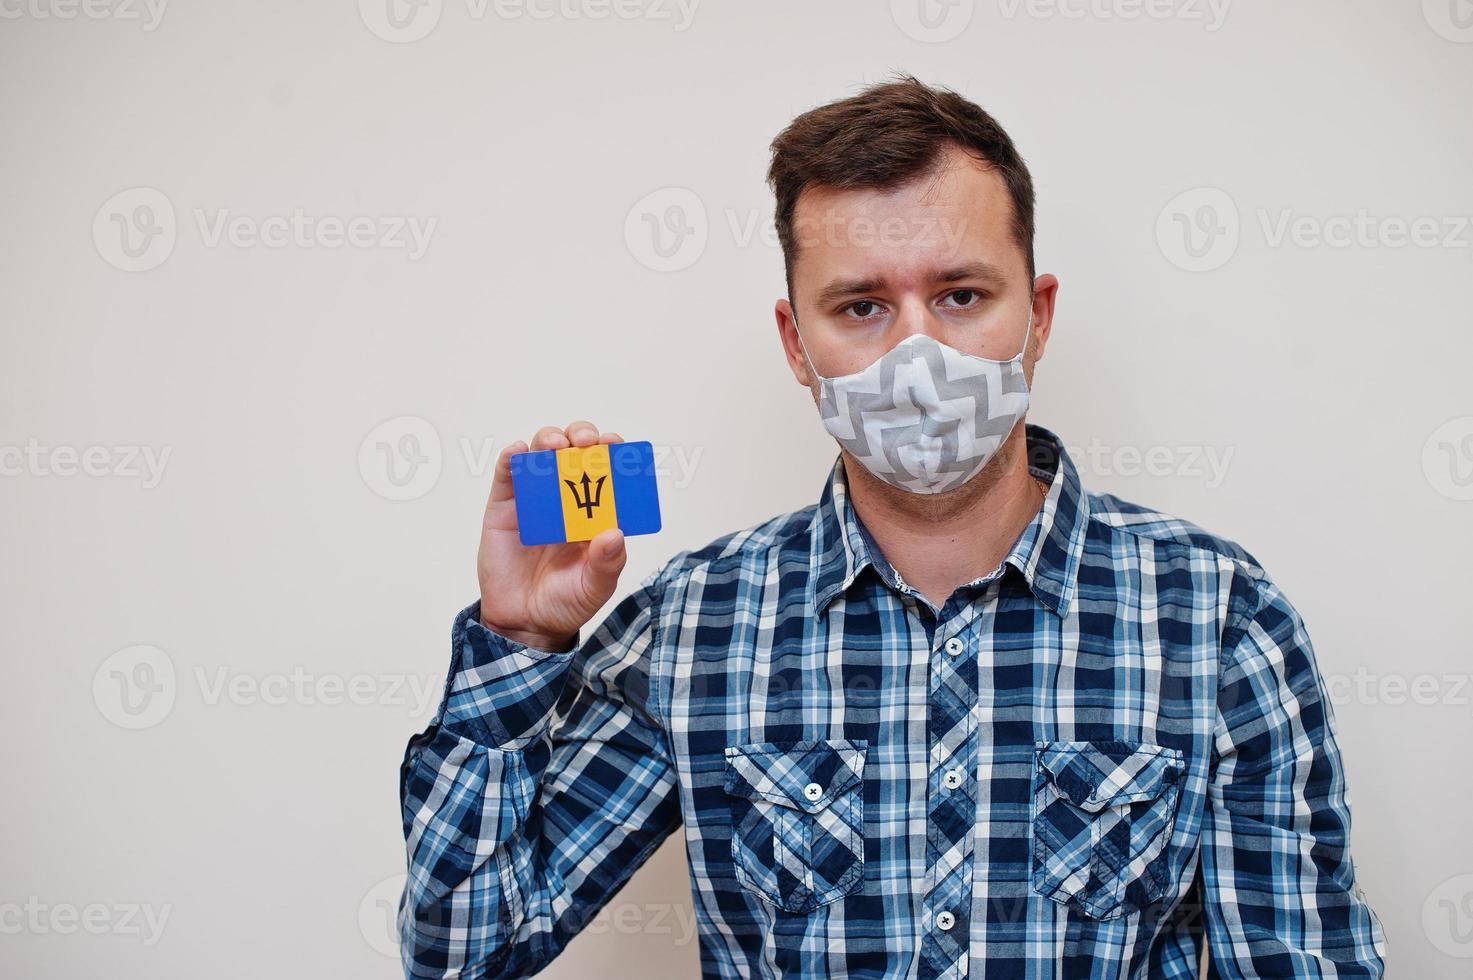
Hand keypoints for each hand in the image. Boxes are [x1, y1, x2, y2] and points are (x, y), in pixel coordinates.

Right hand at [476, 421, 627, 651]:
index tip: (615, 445)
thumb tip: (616, 534)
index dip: (613, 452)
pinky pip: (506, 474)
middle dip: (583, 437)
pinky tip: (519, 452)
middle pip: (575, 451)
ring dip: (549, 439)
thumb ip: (607, 563)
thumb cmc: (566, 601)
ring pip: (542, 454)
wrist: (524, 623)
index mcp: (596, 511)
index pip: (608, 470)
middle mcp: (567, 497)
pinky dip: (512, 457)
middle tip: (587, 443)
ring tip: (556, 446)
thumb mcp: (595, 587)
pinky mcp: (505, 507)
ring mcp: (535, 499)